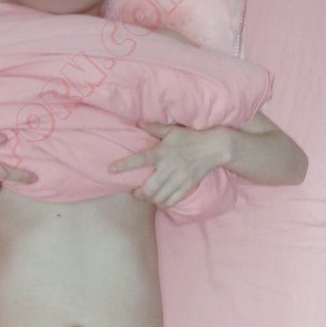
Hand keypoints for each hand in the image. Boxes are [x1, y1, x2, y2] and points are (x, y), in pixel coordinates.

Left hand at [108, 120, 227, 209]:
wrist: (214, 147)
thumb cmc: (191, 137)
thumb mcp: (172, 130)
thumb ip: (154, 128)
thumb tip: (139, 122)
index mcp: (161, 152)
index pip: (139, 159)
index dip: (124, 165)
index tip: (111, 169)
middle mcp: (168, 167)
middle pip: (148, 188)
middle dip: (139, 193)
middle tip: (136, 191)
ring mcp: (178, 179)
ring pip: (158, 197)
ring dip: (150, 199)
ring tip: (148, 196)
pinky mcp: (187, 186)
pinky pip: (171, 201)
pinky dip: (163, 204)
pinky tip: (160, 201)